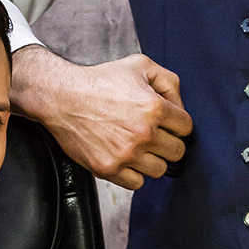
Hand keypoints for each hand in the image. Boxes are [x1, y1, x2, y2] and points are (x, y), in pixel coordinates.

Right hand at [10, 45, 191, 189]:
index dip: (176, 123)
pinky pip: (137, 183)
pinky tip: (125, 158)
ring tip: (138, 147)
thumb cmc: (100, 80)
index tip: (164, 121)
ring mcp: (126, 154)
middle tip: (153, 134)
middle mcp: (143, 133)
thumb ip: (169, 82)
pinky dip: (134, 173)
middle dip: (168, 142)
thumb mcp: (140, 65)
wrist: (62, 97)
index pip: (186, 128)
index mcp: (154, 107)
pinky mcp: (108, 168)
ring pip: (159, 170)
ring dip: (152, 159)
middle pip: (177, 152)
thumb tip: (181, 108)